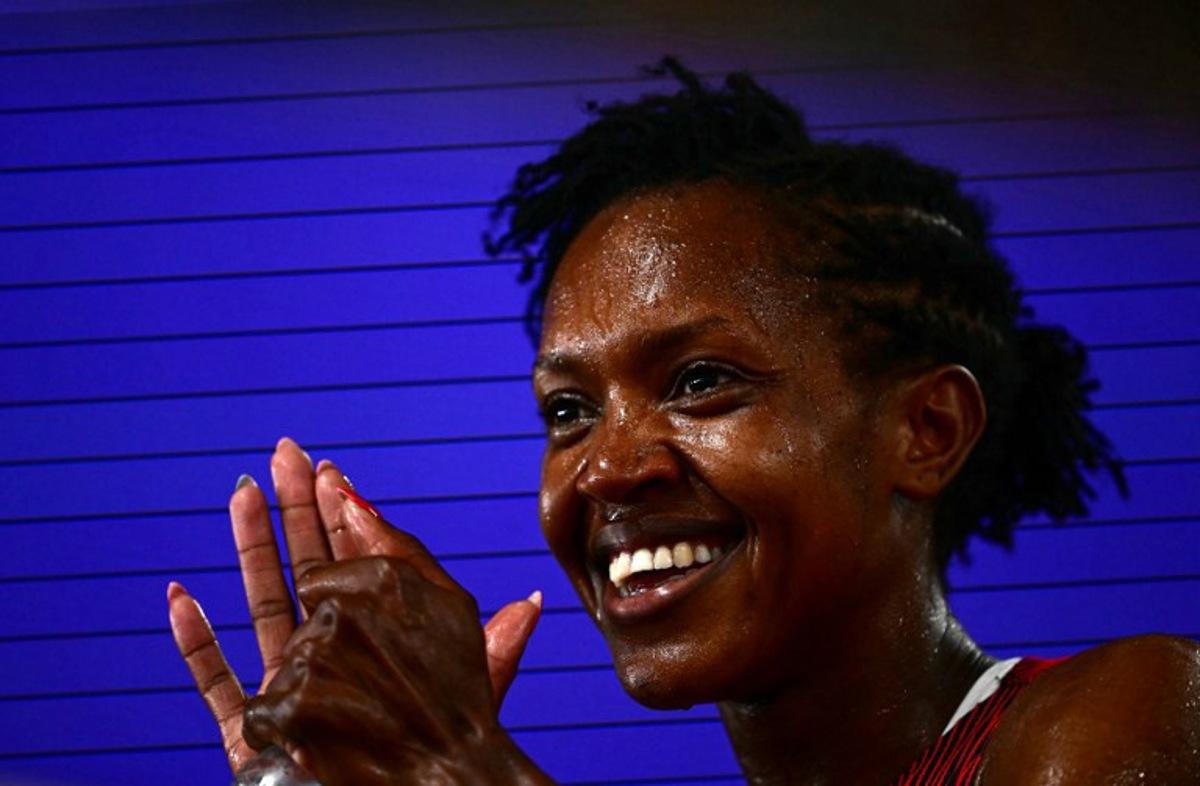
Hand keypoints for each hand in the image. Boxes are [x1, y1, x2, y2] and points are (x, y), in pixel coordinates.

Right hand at [166, 437, 541, 771]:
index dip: (343, 516)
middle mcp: (328, 655)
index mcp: (371, 641)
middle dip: (295, 509)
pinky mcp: (259, 728)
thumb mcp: (470, 695)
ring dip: (251, 550)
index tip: (332, 469)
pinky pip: (216, 682)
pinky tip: (180, 597)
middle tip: (285, 454)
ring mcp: (289, 688)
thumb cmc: (431, 751)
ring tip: (240, 494)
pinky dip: (196, 642)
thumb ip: (493, 646)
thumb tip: (535, 599)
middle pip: (306, 569)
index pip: (354, 565)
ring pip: (262, 606)